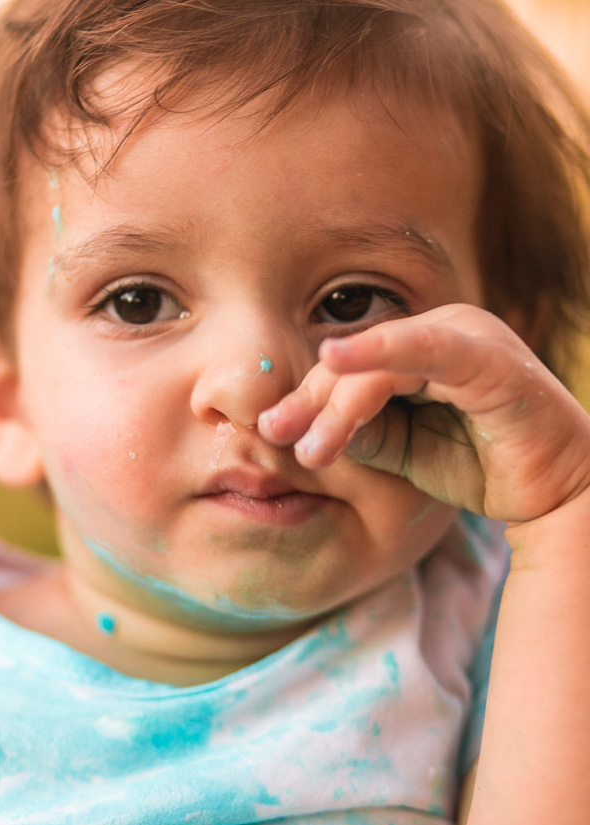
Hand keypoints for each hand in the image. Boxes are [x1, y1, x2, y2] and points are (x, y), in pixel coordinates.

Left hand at [258, 304, 589, 524]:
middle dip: (312, 401)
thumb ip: (363, 431)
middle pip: (356, 363)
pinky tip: (335, 357)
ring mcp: (466, 336)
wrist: (555, 494)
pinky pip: (426, 349)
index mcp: (419, 346)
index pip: (348, 369)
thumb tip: (306, 425)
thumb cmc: (479, 464)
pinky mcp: (486, 355)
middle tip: (275, 435)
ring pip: (381, 365)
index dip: (306, 397)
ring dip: (339, 405)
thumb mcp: (403, 450)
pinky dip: (379, 351)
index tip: (269, 430)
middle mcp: (440, 330)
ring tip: (310, 448)